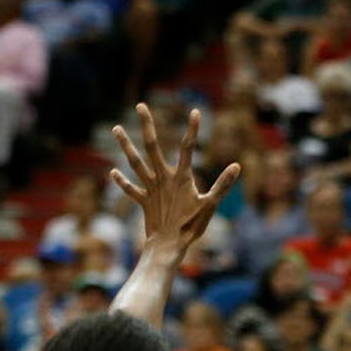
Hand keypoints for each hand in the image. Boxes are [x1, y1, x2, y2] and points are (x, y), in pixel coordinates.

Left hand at [110, 105, 239, 258]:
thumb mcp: (211, 205)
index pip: (188, 148)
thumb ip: (223, 184)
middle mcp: (163, 178)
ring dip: (126, 145)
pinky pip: (131, 189)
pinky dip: (122, 181)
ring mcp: (151, 189)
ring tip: (116, 129)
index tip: (195, 111)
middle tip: (140, 105)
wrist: (168, 245)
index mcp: (181, 177)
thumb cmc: (191, 227)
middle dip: (147, 125)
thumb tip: (237, 166)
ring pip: (135, 162)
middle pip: (152, 146)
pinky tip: (113, 172)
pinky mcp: (143, 201)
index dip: (192, 129)